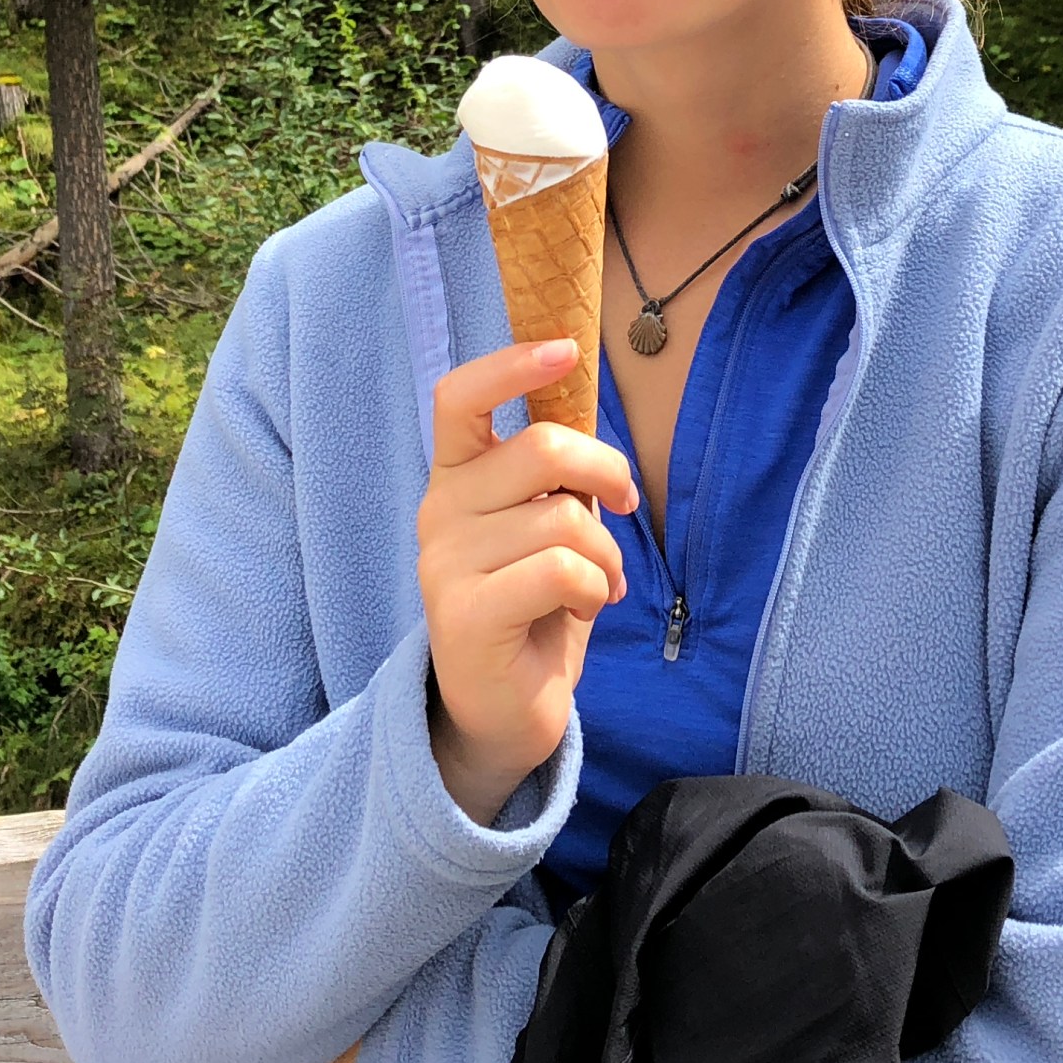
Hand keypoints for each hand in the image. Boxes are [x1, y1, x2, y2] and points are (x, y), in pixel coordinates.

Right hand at [417, 338, 638, 825]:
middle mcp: (439, 510)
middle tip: (623, 507)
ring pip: (564, 518)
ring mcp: (444, 562)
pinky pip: (562, 570)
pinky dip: (594, 589)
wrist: (502, 711)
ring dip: (605, 554)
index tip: (567, 351)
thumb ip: (551, 480)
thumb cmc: (533, 607)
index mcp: (455, 478)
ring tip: (599, 584)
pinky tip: (585, 610)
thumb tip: (590, 431)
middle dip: (606, 473)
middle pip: (541, 447)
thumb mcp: (541, 528)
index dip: (512, 364)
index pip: (460, 397)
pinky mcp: (465, 613)